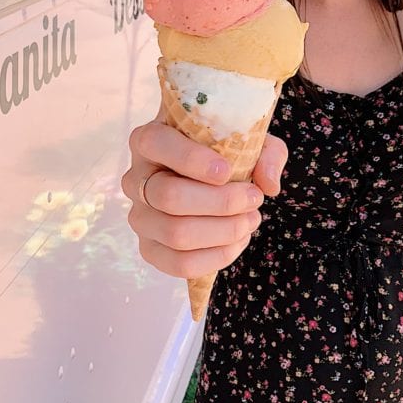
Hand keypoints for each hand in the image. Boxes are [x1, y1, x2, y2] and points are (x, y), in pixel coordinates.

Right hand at [121, 116, 287, 278]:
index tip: (228, 171)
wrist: (208, 175)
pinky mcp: (149, 248)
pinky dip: (216, 257)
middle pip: (169, 197)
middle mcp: (134, 178)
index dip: (192, 160)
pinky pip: (179, 264)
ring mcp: (139, 216)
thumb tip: (267, 185)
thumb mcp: (247, 138)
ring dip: (224, 231)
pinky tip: (238, 240)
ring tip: (251, 219)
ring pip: (176, 234)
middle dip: (221, 202)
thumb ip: (266, 152)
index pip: (157, 144)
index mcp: (148, 139)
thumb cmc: (223, 151)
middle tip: (254, 198)